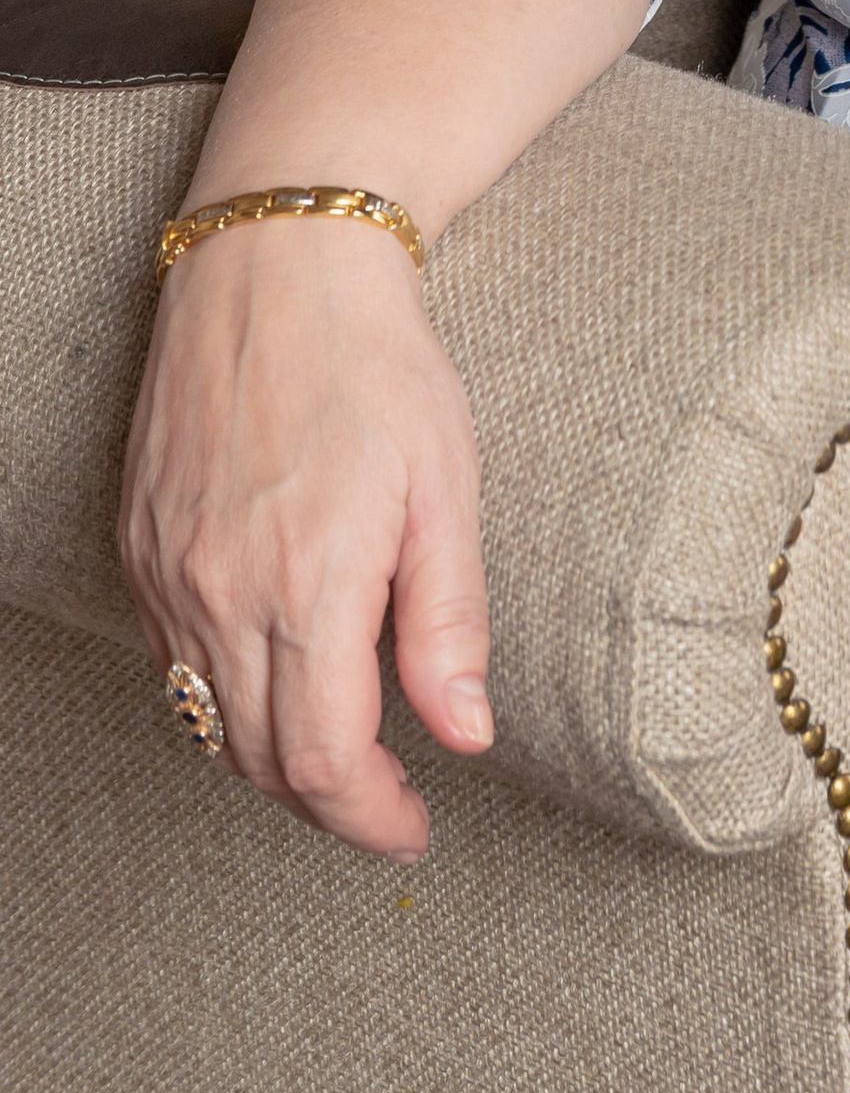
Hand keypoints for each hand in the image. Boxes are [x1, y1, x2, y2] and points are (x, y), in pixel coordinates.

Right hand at [118, 221, 493, 857]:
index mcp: (306, 583)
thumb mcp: (447, 485)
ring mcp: (167, 574)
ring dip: (275, 761)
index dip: (371, 817)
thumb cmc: (378, 365)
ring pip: (208, 724)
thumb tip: (466, 736)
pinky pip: (172, 665)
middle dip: (329, 804)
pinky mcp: (139, 548)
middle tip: (389, 803)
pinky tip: (277, 680)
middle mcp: (219, 592)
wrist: (275, 267)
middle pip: (262, 761)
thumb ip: (449, 621)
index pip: (325, 762)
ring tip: (343, 756)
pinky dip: (222, 701)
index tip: (414, 826)